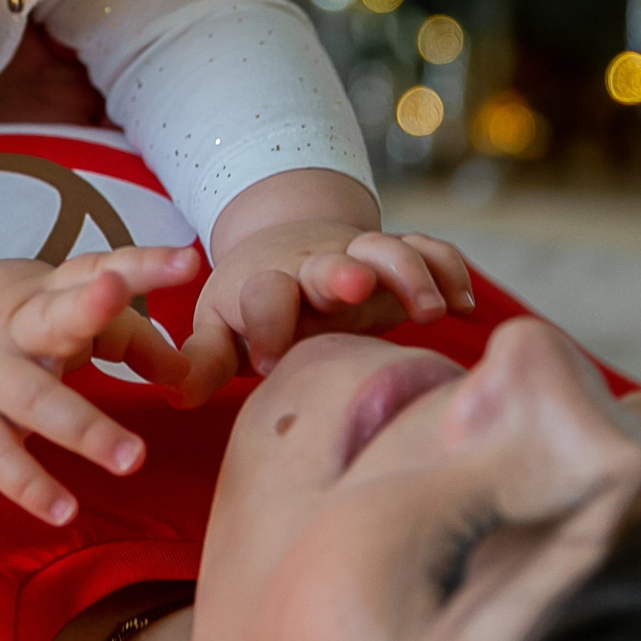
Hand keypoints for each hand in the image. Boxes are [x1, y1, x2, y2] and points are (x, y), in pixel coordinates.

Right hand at [0, 246, 200, 525]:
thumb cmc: (1, 319)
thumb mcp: (51, 307)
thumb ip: (123, 335)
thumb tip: (185, 373)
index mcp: (42, 292)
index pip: (94, 268)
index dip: (140, 264)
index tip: (188, 260)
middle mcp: (16, 328)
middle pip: (54, 318)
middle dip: (87, 308)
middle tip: (116, 297)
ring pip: (37, 400)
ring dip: (85, 427)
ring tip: (133, 458)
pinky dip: (30, 486)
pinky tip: (64, 511)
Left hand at [178, 219, 473, 401]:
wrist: (286, 245)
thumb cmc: (250, 304)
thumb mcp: (220, 328)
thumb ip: (204, 360)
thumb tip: (175, 394)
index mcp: (265, 284)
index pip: (264, 296)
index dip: (267, 323)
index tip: (271, 359)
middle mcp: (313, 266)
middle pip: (329, 262)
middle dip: (341, 272)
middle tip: (355, 286)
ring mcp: (359, 256)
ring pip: (387, 249)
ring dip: (408, 271)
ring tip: (431, 309)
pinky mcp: (397, 257)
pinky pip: (431, 250)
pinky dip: (448, 268)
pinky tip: (464, 302)